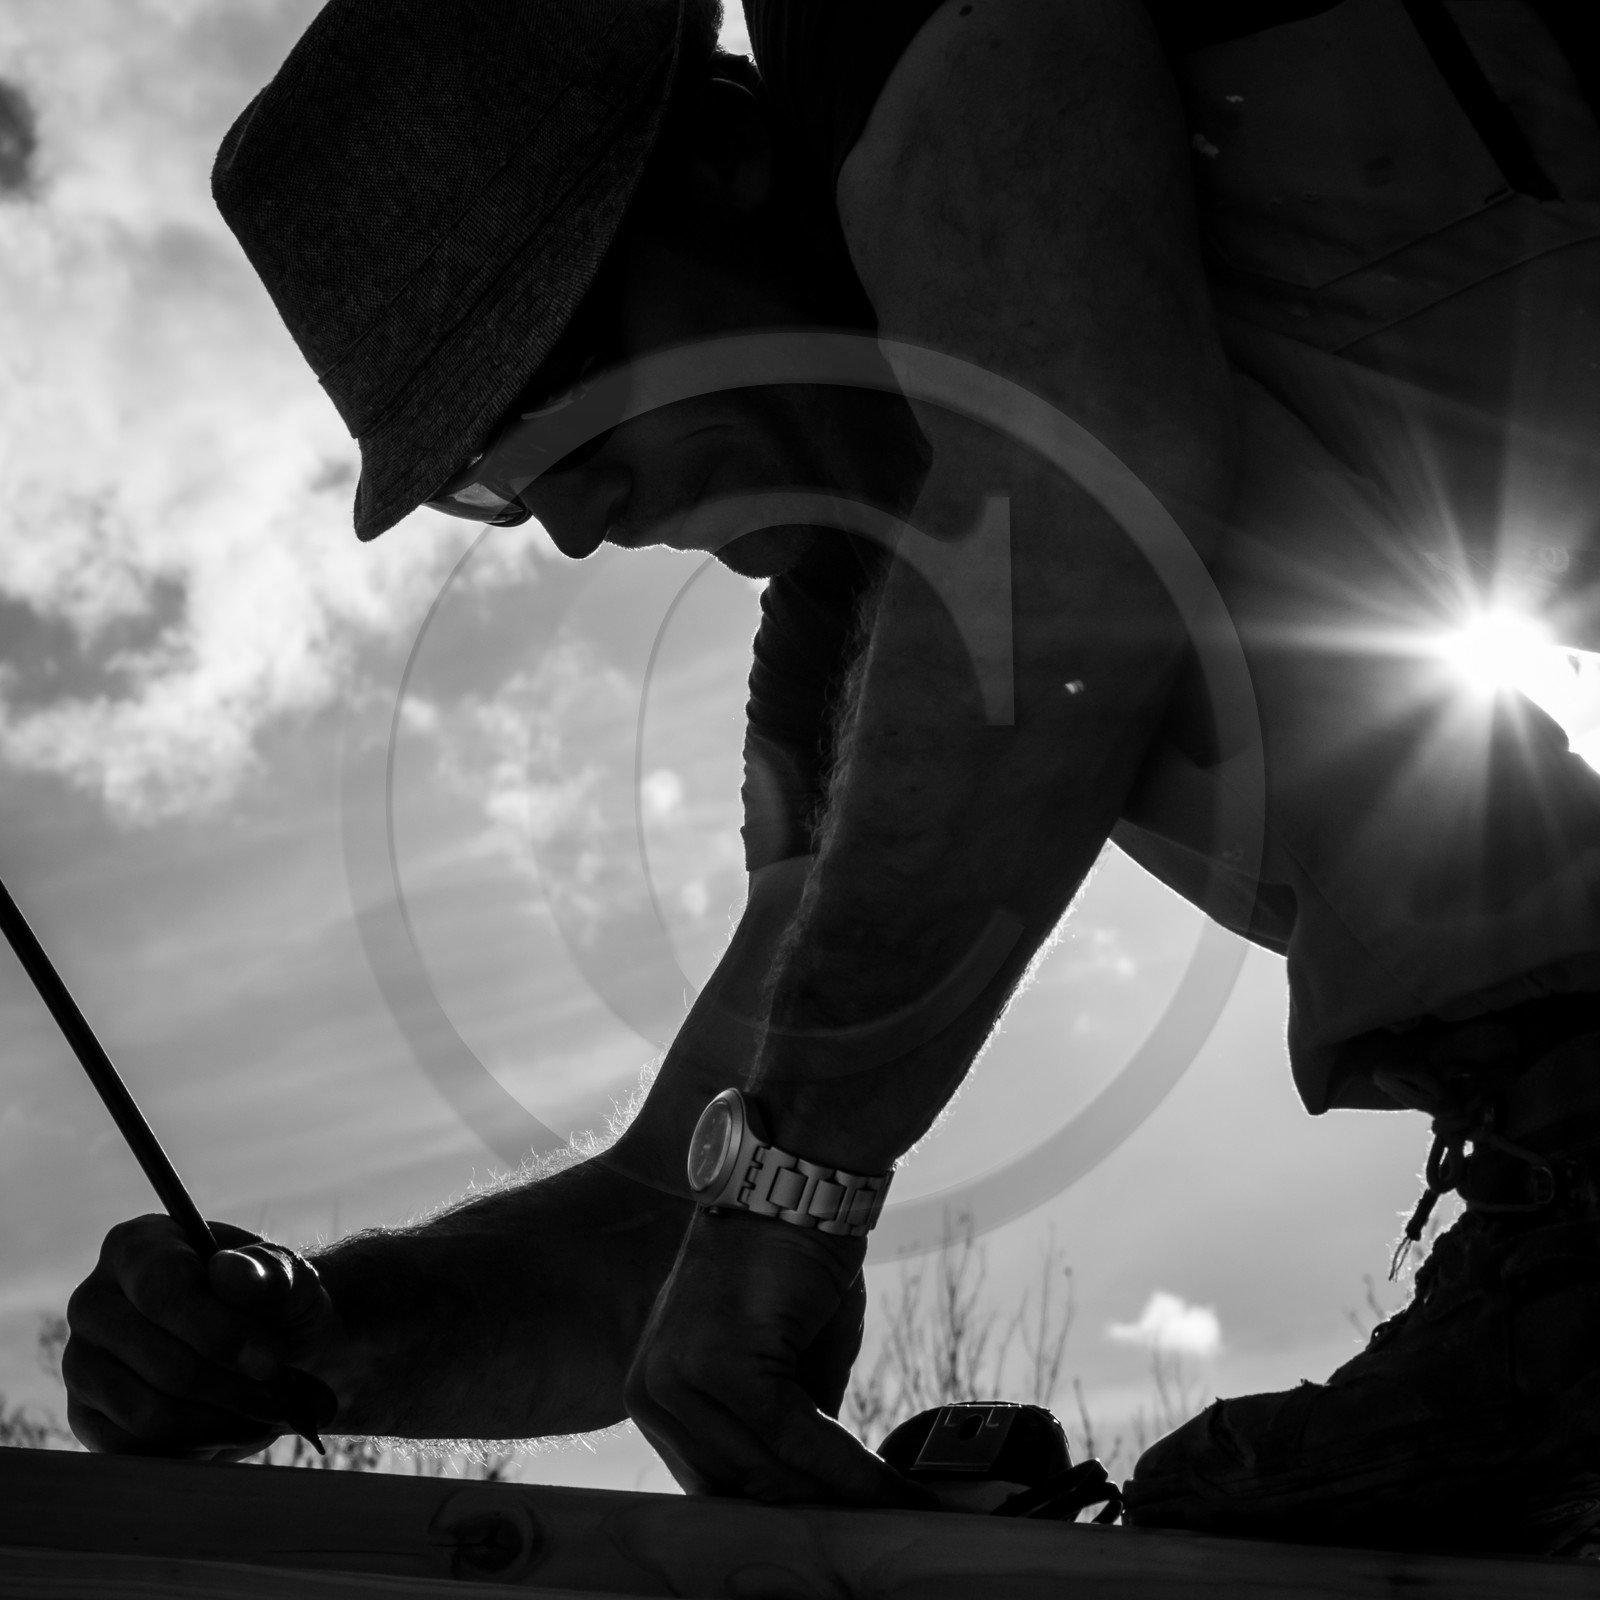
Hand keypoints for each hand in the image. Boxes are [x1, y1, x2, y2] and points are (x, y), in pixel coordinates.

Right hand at [65, 1214, 340, 1458]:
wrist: (265, 1350)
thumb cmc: (273, 1303)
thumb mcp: (289, 1279)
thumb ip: (269, 1273)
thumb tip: (231, 1273)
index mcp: (138, 1247)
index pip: (164, 1291)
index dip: (221, 1333)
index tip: (273, 1363)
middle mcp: (95, 1301)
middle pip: (162, 1363)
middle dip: (235, 1390)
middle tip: (286, 1401)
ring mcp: (82, 1361)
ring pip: (149, 1414)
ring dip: (222, 1425)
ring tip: (270, 1416)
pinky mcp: (86, 1416)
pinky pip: (135, 1449)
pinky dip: (197, 1448)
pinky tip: (236, 1429)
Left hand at [625, 1208, 931, 1505]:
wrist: (794, 1178)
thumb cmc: (789, 1255)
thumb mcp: (779, 1357)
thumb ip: (783, 1424)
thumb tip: (816, 1492)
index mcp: (653, 1392)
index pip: (716, 1477)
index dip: (780, 1509)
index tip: (832, 1533)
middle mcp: (651, 1392)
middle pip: (744, 1483)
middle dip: (815, 1511)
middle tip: (873, 1532)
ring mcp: (681, 1380)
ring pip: (775, 1468)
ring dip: (842, 1497)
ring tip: (897, 1514)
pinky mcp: (726, 1370)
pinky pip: (800, 1439)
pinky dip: (853, 1470)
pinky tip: (892, 1489)